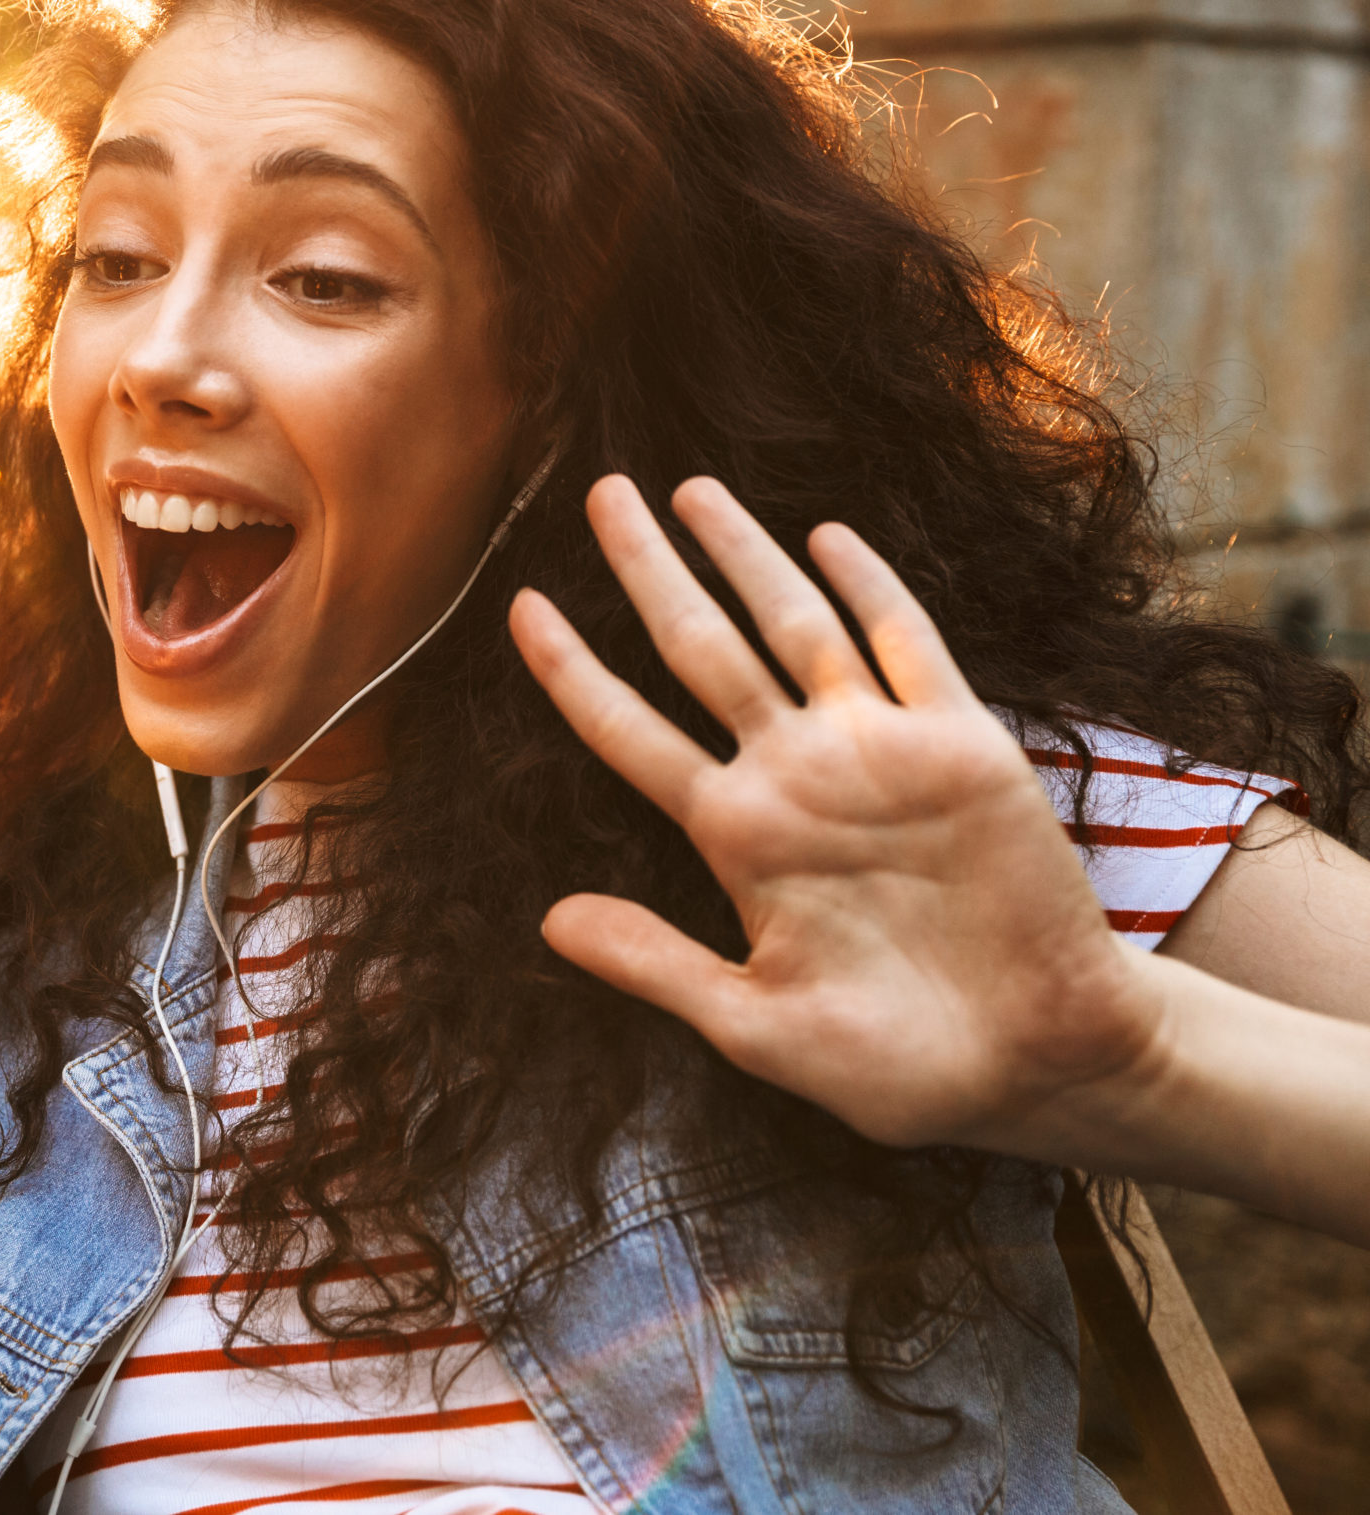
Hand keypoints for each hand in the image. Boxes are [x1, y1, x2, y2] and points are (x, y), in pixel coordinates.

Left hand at [507, 474, 1165, 1157]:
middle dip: (648, 569)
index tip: (518, 606)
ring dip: (745, 555)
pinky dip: (870, 588)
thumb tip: (549, 920)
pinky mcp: (961, 747)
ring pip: (792, 625)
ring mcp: (875, 752)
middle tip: (598, 491)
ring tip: (688, 488)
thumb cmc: (895, 1065)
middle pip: (698, 648)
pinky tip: (826, 536)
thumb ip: (657, 965)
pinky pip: (907, 647)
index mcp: (736, 837)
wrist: (1036, 1063)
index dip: (572, 670)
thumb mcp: (757, 1025)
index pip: (628, 733)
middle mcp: (794, 776)